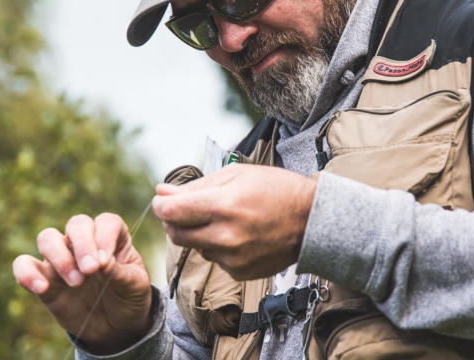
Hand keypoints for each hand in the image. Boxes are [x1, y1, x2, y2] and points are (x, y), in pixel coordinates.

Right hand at [12, 213, 151, 353]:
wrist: (115, 325)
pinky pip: (24, 265)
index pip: (106, 222)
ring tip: (76, 282)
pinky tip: (41, 287)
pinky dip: (26, 273)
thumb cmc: (129, 297)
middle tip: (90, 270)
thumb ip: (121, 273)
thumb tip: (101, 262)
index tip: (106, 261)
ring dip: (59, 257)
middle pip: (77, 224)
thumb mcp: (136, 286)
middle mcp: (86, 242)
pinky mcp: (44, 279)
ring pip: (47, 238)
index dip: (105, 236)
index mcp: (114, 237)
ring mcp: (63, 258)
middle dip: (82, 244)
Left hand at [152, 164, 316, 279]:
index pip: (170, 212)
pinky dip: (219, 247)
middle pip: (176, 234)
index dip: (162, 205)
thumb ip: (196, 186)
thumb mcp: (237, 175)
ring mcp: (233, 258)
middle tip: (190, 208)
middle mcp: (225, 236)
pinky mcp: (240, 273)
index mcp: (223, 206)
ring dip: (200, 233)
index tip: (165, 200)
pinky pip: (215, 259)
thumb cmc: (277, 190)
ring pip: (195, 247)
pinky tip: (240, 234)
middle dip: (176, 220)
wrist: (312, 221)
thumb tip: (161, 192)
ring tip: (227, 219)